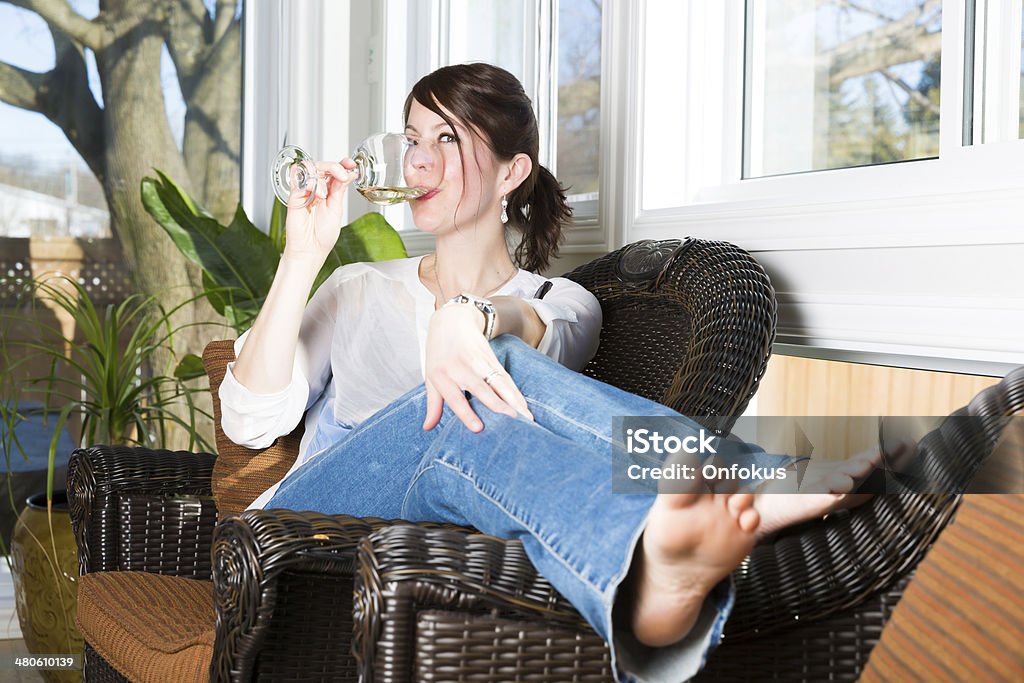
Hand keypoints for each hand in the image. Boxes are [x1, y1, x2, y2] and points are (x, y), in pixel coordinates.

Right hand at [282, 159, 357, 261]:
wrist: (310, 250)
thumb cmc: (322, 236)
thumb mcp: (337, 209)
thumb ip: (339, 190)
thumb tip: (348, 174)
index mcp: (328, 192)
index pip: (333, 171)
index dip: (342, 164)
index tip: (351, 163)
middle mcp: (316, 189)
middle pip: (322, 166)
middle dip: (334, 166)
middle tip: (343, 175)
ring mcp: (304, 191)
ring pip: (310, 168)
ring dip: (322, 174)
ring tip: (327, 192)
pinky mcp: (294, 195)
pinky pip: (299, 178)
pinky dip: (311, 182)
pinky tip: (318, 195)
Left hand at [423, 305, 533, 431]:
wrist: (452, 320)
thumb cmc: (439, 353)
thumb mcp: (431, 377)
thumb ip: (433, 404)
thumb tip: (427, 428)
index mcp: (442, 375)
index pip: (455, 398)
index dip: (466, 413)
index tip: (479, 428)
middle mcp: (461, 368)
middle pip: (482, 389)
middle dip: (498, 406)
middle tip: (512, 422)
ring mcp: (478, 362)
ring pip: (499, 383)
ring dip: (513, 400)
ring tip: (526, 418)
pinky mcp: (492, 359)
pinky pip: (506, 378)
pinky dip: (516, 393)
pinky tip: (524, 407)